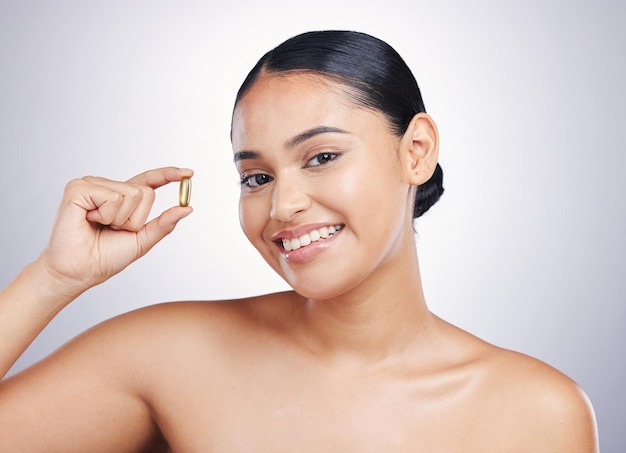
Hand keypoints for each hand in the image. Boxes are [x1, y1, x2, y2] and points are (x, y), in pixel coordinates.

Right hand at [37, 167, 193, 298]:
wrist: (80, 271)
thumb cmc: (105, 257)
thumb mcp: (142, 240)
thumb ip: (164, 224)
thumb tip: (187, 208)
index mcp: (122, 198)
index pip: (149, 181)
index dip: (168, 175)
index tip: (189, 173)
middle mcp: (107, 187)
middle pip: (145, 191)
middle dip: (136, 218)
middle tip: (113, 229)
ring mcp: (92, 184)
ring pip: (131, 193)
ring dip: (120, 219)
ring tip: (100, 226)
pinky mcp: (78, 188)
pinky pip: (112, 197)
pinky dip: (106, 215)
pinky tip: (89, 219)